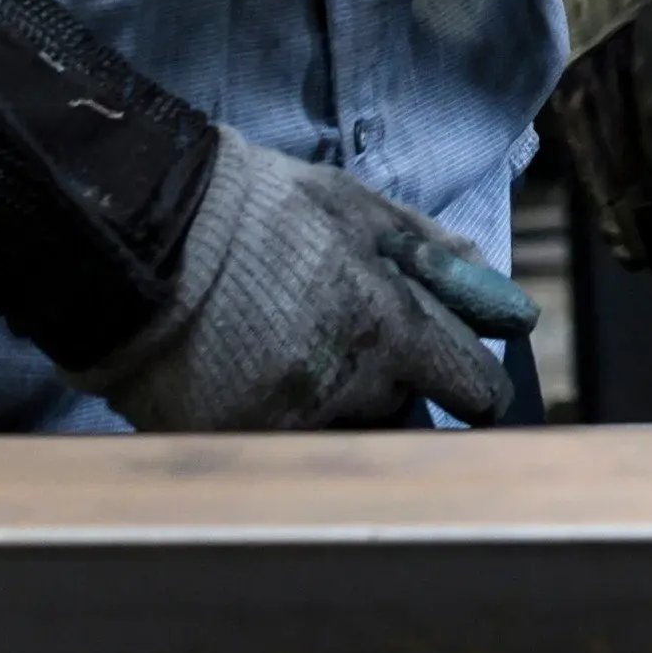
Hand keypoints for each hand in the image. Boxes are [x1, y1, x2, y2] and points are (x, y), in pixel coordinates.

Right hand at [81, 127, 533, 432]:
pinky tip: (246, 370)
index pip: (469, 387)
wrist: (144, 231)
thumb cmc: (258, 209)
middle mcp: (344, 387)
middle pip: (397, 410)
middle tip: (349, 338)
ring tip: (288, 347)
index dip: (474, 385)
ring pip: (338, 430)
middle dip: (389, 383)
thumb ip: (433, 257)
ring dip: (332, 402)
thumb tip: (507, 304)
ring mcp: (283, 421)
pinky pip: (275, 444)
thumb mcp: (357, 209)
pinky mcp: (228, 442)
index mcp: (388, 329)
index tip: (468, 384)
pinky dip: (272, 414)